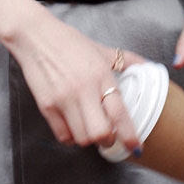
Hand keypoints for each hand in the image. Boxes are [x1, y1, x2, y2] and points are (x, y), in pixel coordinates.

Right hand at [6, 8, 145, 150]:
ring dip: (89, 139)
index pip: (120, 113)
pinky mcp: (46, 106)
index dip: (130, 135)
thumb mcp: (101, 50)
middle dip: (108, 140)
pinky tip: (73, 127)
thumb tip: (148, 66)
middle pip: (100, 133)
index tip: (135, 147)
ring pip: (82, 138)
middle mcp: (84, 90)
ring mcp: (64, 99)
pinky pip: (63, 135)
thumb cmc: (69, 42)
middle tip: (108, 136)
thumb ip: (127, 60)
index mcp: (101, 76)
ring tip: (89, 129)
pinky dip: (71, 137)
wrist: (35, 36)